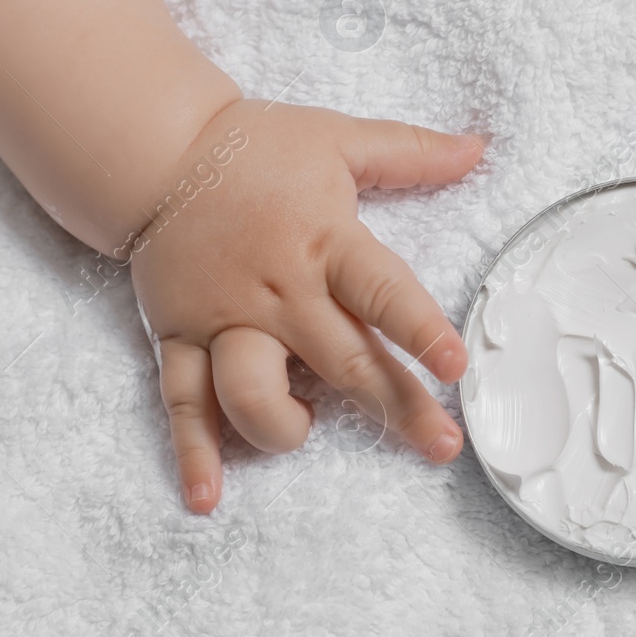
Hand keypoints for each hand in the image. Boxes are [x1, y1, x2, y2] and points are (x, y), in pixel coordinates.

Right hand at [128, 99, 483, 512]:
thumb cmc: (256, 149)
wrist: (156, 152)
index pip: (380, 291)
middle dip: (395, 407)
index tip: (453, 365)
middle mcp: (279, 291)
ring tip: (309, 431)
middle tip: (442, 445)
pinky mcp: (179, 339)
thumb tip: (479, 148)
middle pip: (342, 362)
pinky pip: (184, 404)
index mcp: (324, 242)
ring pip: (252, 393)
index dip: (418, 329)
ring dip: (285, 427)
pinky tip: (207, 498)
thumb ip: (412, 151)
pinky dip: (193, 454)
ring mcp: (226, 321)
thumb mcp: (340, 139)